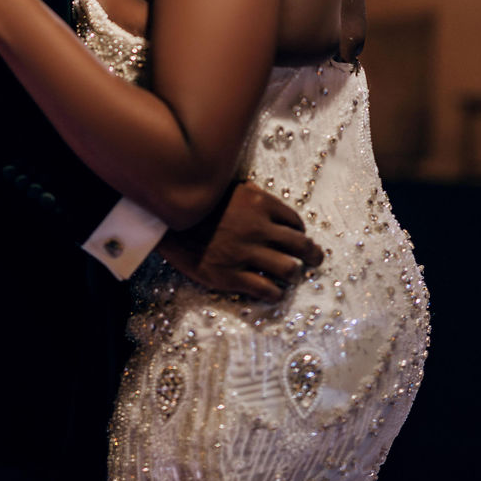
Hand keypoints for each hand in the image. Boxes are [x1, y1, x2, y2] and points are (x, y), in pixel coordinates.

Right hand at [159, 181, 322, 303]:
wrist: (165, 222)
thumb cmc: (197, 203)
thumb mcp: (227, 188)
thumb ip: (251, 195)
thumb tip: (266, 199)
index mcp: (260, 204)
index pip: (295, 222)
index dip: (299, 232)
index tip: (296, 238)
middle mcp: (258, 228)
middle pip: (301, 246)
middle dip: (313, 255)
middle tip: (315, 259)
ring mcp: (246, 253)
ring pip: (289, 269)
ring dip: (293, 273)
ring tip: (290, 275)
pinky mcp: (232, 276)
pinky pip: (267, 289)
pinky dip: (275, 292)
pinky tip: (272, 291)